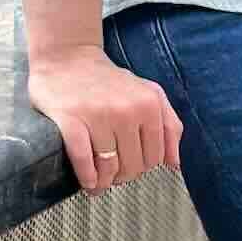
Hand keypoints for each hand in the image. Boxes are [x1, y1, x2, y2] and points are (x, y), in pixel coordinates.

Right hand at [26, 44, 184, 195]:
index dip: (143, 167)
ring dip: (104, 181)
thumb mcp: (148, 93)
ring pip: (109, 167)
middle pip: (132, 166)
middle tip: (113, 172)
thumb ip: (169, 125)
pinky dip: (86, 176)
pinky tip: (88, 181)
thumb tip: (174, 164)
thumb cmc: (108, 81)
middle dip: (123, 175)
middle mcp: (126, 110)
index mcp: (149, 104)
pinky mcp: (70, 119)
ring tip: (99, 182)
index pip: (154, 157)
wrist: (66, 58)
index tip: (130, 165)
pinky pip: (83, 159)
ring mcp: (98, 115)